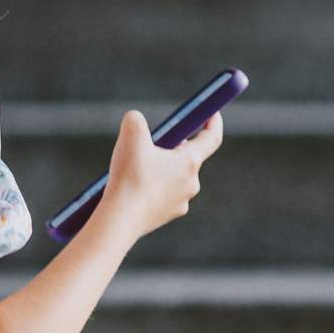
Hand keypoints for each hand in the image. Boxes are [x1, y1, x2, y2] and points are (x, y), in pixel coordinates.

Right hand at [94, 107, 223, 240]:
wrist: (120, 219)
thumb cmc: (129, 177)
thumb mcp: (130, 135)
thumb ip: (136, 119)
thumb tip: (136, 120)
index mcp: (189, 162)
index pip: (211, 138)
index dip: (213, 122)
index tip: (212, 113)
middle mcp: (191, 183)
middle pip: (188, 157)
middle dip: (174, 145)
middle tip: (153, 140)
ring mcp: (181, 201)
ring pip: (174, 176)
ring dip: (161, 167)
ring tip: (136, 166)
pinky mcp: (167, 215)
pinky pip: (164, 194)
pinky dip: (152, 186)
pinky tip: (134, 186)